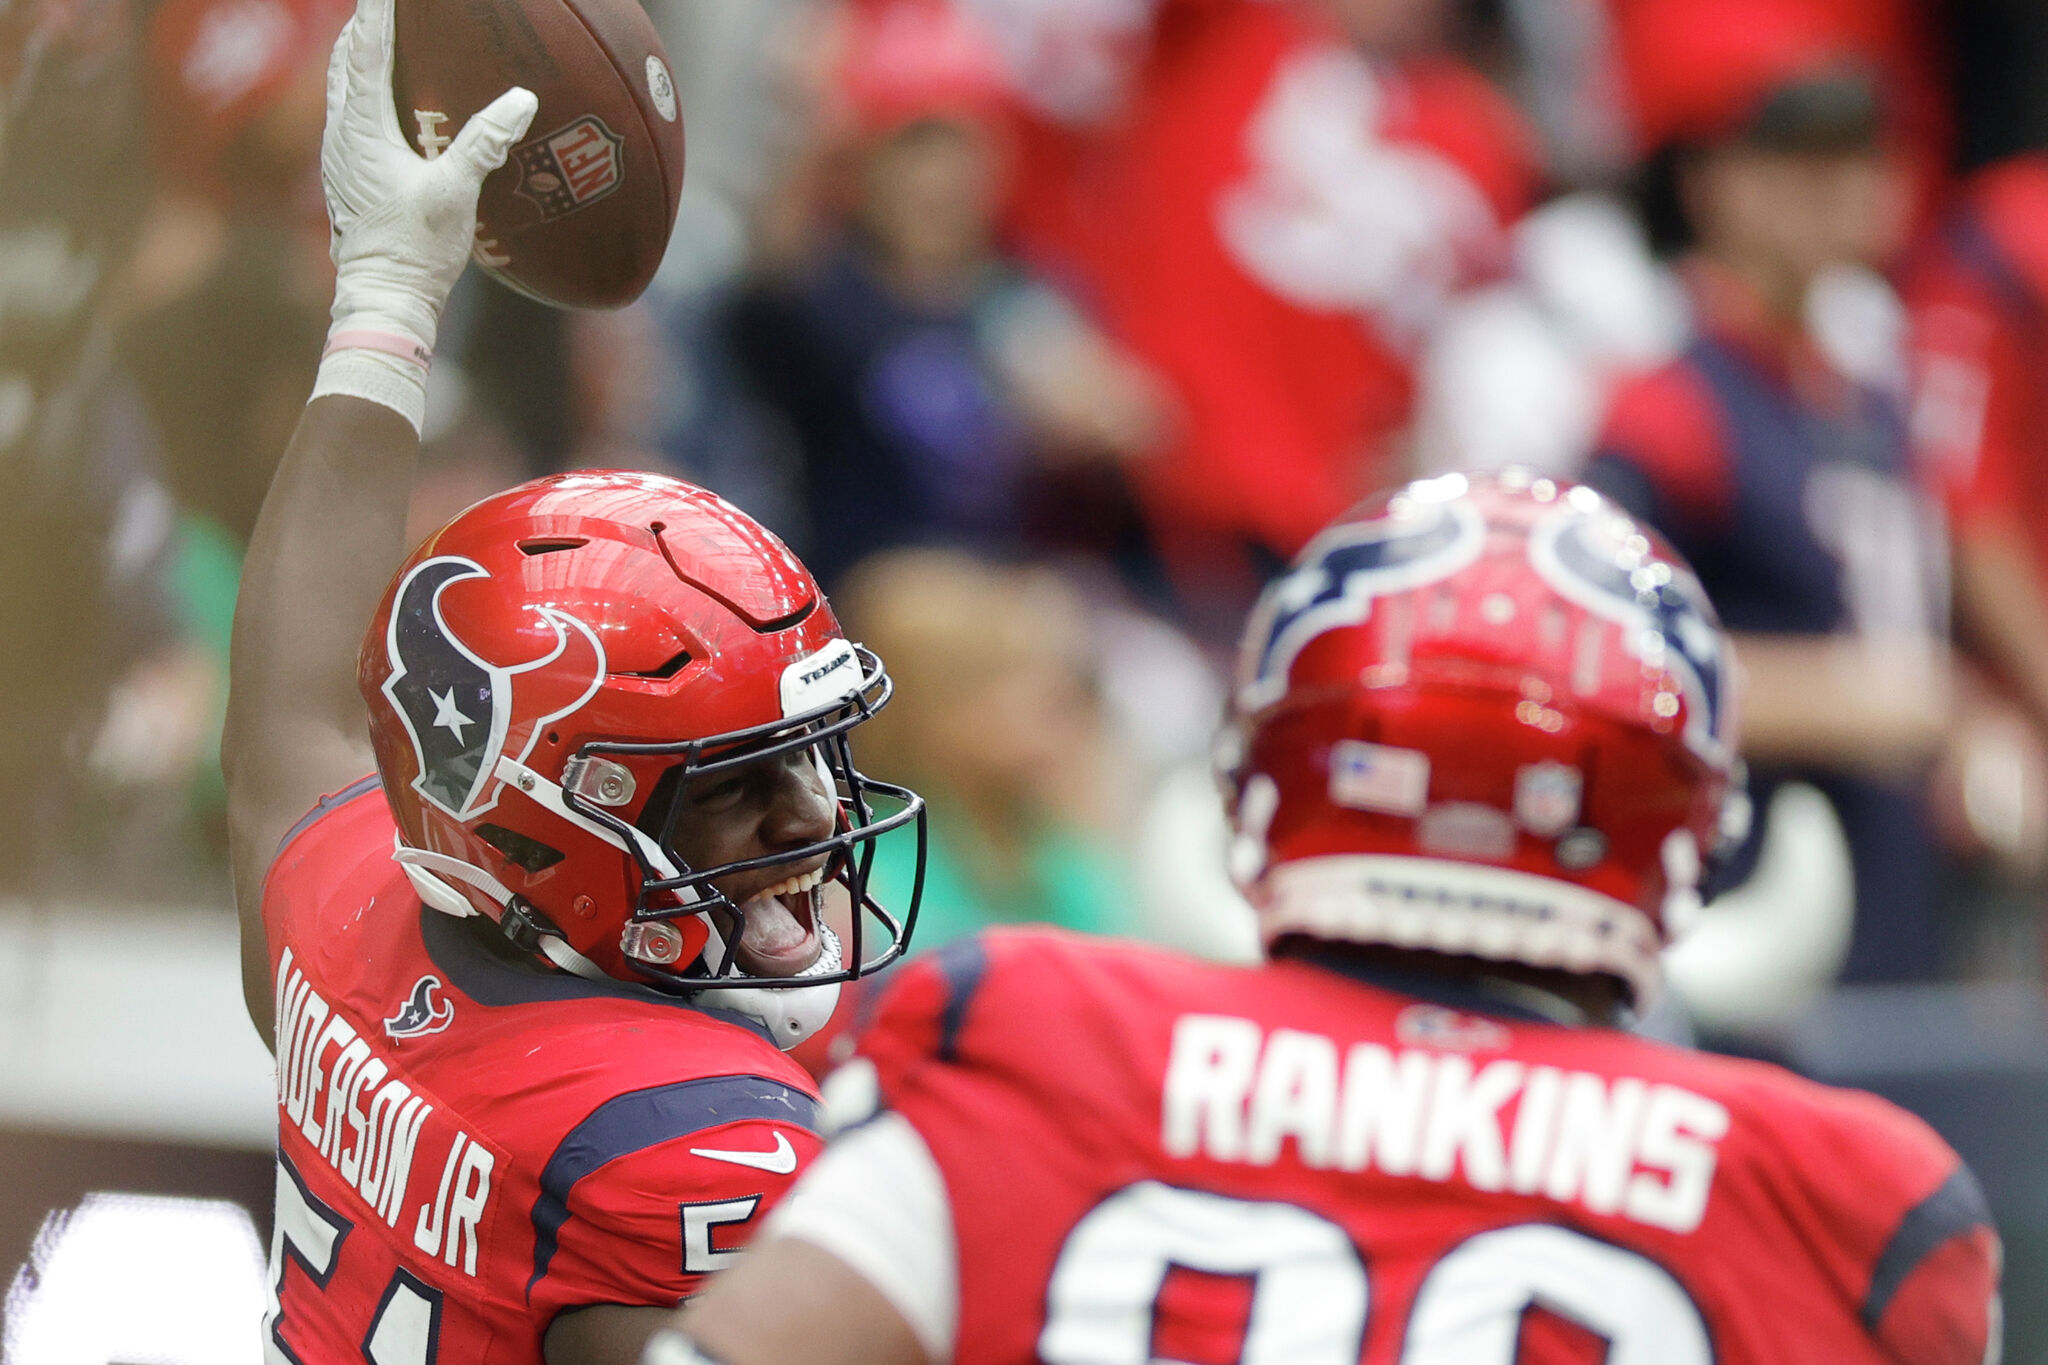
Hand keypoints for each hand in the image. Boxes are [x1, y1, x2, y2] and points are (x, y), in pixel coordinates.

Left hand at [320, 0, 537, 349]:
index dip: (376, 15)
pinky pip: (351, 115)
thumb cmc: (416, 250)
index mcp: (362, 131)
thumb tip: (521, 99)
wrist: (385, 300)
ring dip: (359, 57)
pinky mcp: (349, 177)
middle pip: (344, 62)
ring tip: (378, 35)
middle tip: (383, 5)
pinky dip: (364, 90)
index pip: (365, 54)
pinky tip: (386, 100)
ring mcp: (341, 158)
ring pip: (342, 88)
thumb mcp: (456, 194)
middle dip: (363, 27)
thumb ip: (484, 142)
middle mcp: (342, 137)